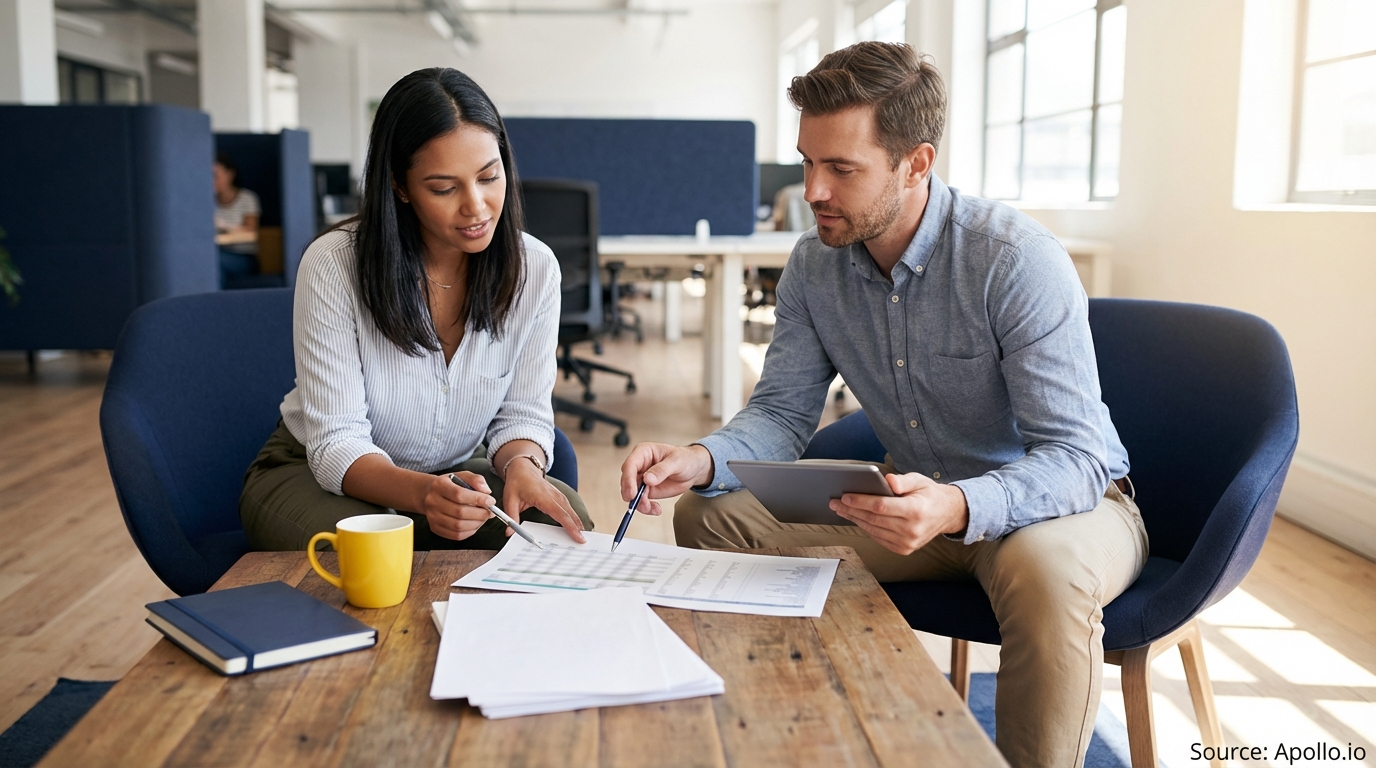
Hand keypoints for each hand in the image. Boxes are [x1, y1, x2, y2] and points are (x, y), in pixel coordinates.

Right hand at [417, 471, 496, 540]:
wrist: (430, 494)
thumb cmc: (450, 485)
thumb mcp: (463, 476)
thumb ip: (476, 480)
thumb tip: (486, 491)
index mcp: (439, 485)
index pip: (459, 495)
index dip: (477, 499)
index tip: (491, 501)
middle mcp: (433, 501)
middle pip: (459, 512)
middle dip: (480, 513)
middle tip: (490, 511)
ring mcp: (432, 517)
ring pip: (458, 526)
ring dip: (476, 523)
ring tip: (483, 517)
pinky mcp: (435, 528)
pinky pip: (456, 535)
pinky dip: (470, 531)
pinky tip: (475, 524)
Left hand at [502, 459, 585, 543]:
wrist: (523, 468)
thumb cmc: (517, 483)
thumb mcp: (509, 499)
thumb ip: (511, 517)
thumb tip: (509, 533)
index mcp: (544, 497)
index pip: (560, 514)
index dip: (571, 527)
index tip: (579, 537)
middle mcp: (554, 496)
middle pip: (570, 514)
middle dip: (578, 529)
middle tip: (584, 543)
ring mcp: (558, 495)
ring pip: (572, 511)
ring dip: (578, 524)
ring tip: (583, 537)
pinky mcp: (560, 496)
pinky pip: (569, 509)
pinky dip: (575, 518)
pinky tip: (578, 527)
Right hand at [619, 442, 714, 515]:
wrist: (694, 470)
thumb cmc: (685, 459)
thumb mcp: (677, 462)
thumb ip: (662, 470)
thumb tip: (647, 479)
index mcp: (643, 452)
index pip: (629, 465)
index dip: (628, 480)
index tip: (632, 493)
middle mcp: (639, 466)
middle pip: (627, 481)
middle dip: (632, 494)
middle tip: (642, 504)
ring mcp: (642, 479)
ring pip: (632, 494)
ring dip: (640, 503)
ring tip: (652, 508)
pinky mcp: (647, 490)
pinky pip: (641, 501)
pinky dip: (647, 508)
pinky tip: (656, 509)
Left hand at [830, 472, 969, 554]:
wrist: (947, 514)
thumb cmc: (929, 494)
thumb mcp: (919, 480)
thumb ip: (903, 481)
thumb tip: (887, 480)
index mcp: (916, 511)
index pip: (881, 506)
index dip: (860, 501)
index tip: (845, 496)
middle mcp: (912, 530)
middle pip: (873, 519)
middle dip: (851, 510)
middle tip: (835, 502)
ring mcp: (908, 542)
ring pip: (873, 530)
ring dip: (855, 520)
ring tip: (841, 510)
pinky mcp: (904, 549)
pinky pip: (879, 538)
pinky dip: (866, 528)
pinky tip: (856, 519)